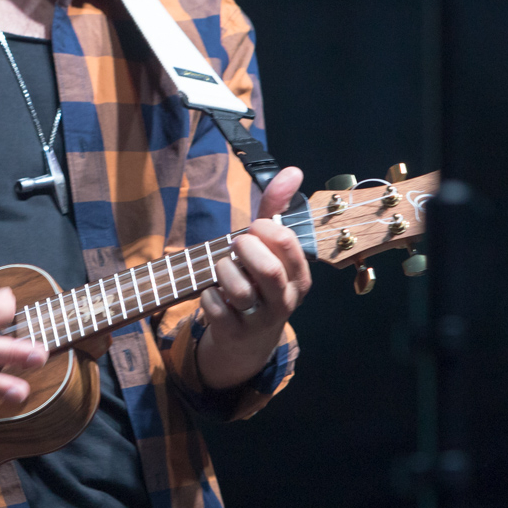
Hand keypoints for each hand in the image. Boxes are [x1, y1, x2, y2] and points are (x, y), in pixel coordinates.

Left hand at [196, 166, 311, 390]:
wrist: (249, 338)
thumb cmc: (258, 280)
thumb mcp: (269, 248)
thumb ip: (277, 209)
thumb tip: (293, 170)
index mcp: (299, 277)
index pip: (288, 244)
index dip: (264, 228)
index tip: (253, 228)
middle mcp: (285, 300)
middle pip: (268, 270)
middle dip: (245, 249)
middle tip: (235, 244)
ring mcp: (260, 320)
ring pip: (240, 290)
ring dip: (224, 271)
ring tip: (223, 268)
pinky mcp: (235, 333)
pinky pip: (216, 309)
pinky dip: (208, 295)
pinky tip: (212, 292)